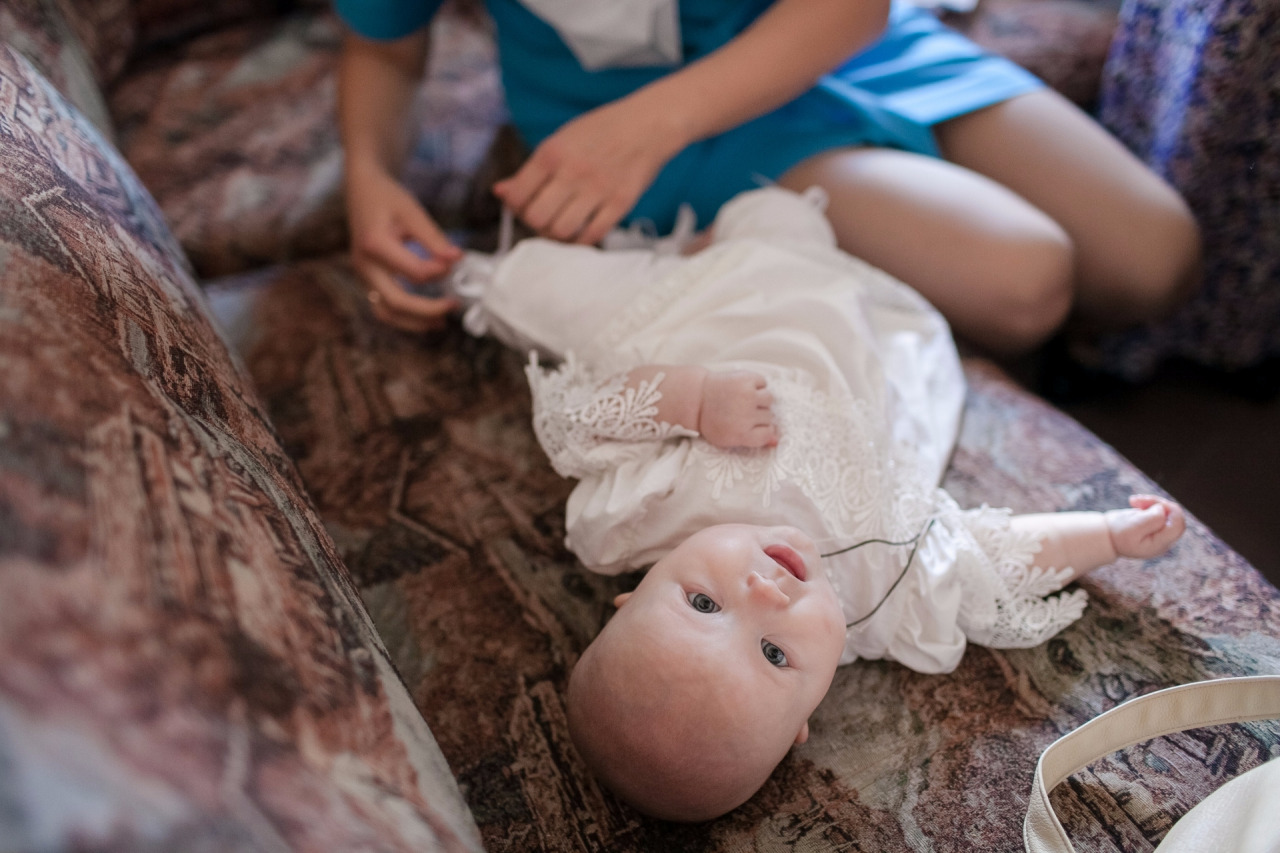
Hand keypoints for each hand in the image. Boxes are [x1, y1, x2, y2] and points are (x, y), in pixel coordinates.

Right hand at [345, 161, 462, 331]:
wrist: (361, 189)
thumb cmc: (386, 197)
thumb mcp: (412, 211)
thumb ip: (434, 238)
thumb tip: (456, 259)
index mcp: (375, 245)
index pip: (414, 273)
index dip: (440, 272)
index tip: (455, 262)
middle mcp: (364, 265)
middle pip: (397, 302)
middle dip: (428, 309)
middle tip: (454, 304)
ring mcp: (362, 275)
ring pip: (386, 313)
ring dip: (414, 322)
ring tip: (440, 322)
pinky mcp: (367, 279)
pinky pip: (383, 307)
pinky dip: (404, 317)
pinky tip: (425, 316)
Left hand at [492, 96, 682, 245]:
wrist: (648, 124)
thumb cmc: (601, 131)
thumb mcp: (561, 140)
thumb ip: (531, 170)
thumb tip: (500, 192)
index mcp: (552, 152)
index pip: (518, 195)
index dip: (515, 206)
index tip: (524, 204)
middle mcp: (573, 171)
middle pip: (536, 218)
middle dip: (535, 223)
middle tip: (543, 217)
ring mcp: (598, 189)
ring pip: (562, 232)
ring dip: (557, 234)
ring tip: (562, 224)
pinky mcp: (620, 203)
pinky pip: (592, 235)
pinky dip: (582, 240)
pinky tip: (581, 230)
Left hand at [698, 371, 777, 448]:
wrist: (697, 396)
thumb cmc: (713, 419)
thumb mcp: (728, 438)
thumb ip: (754, 440)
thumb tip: (777, 440)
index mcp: (740, 434)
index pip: (767, 434)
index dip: (764, 430)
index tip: (755, 425)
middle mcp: (746, 416)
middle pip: (769, 417)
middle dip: (759, 414)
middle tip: (741, 410)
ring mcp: (747, 396)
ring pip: (769, 399)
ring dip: (760, 399)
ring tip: (745, 398)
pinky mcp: (746, 379)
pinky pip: (763, 382)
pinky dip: (757, 384)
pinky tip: (743, 387)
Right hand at [1106, 495, 1185, 559]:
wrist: (1106, 536)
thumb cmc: (1117, 533)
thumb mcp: (1132, 526)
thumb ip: (1152, 518)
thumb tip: (1163, 509)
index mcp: (1159, 544)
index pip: (1178, 526)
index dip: (1170, 511)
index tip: (1152, 505)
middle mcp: (1164, 541)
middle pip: (1174, 517)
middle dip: (1159, 504)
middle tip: (1138, 501)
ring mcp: (1161, 534)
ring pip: (1168, 512)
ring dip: (1152, 502)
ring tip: (1133, 501)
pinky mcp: (1156, 525)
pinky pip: (1161, 511)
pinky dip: (1150, 504)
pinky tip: (1135, 503)